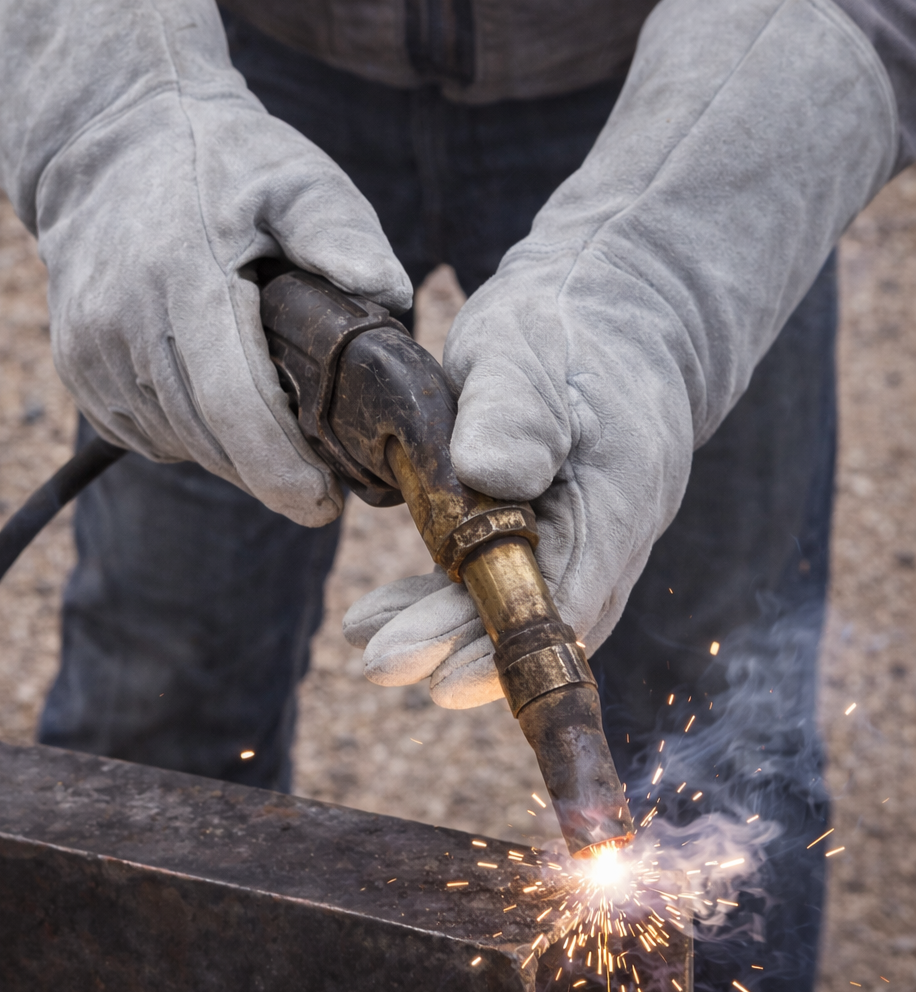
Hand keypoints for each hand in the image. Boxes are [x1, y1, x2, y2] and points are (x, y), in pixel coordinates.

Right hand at [40, 97, 408, 526]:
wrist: (109, 142)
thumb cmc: (222, 162)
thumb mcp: (294, 177)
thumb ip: (339, 232)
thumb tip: (388, 293)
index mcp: (182, 278)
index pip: (231, 405)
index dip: (279, 469)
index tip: (323, 505)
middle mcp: (121, 322)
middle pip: (207, 438)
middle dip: (269, 473)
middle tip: (323, 485)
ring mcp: (89, 349)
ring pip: (177, 442)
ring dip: (233, 456)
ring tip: (279, 440)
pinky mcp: (75, 366)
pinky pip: (146, 432)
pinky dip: (192, 436)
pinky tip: (222, 405)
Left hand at [345, 0, 895, 703]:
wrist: (605, 312)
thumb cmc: (567, 327)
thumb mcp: (531, 349)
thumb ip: (516, 410)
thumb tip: (492, 473)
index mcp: (620, 493)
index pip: (572, 597)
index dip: (511, 650)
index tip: (448, 679)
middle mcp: (605, 530)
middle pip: (537, 618)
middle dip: (460, 649)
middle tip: (382, 664)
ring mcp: (575, 534)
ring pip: (514, 608)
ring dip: (444, 632)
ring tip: (371, 649)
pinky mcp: (538, 525)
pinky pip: (494, 580)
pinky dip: (441, 598)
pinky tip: (385, 612)